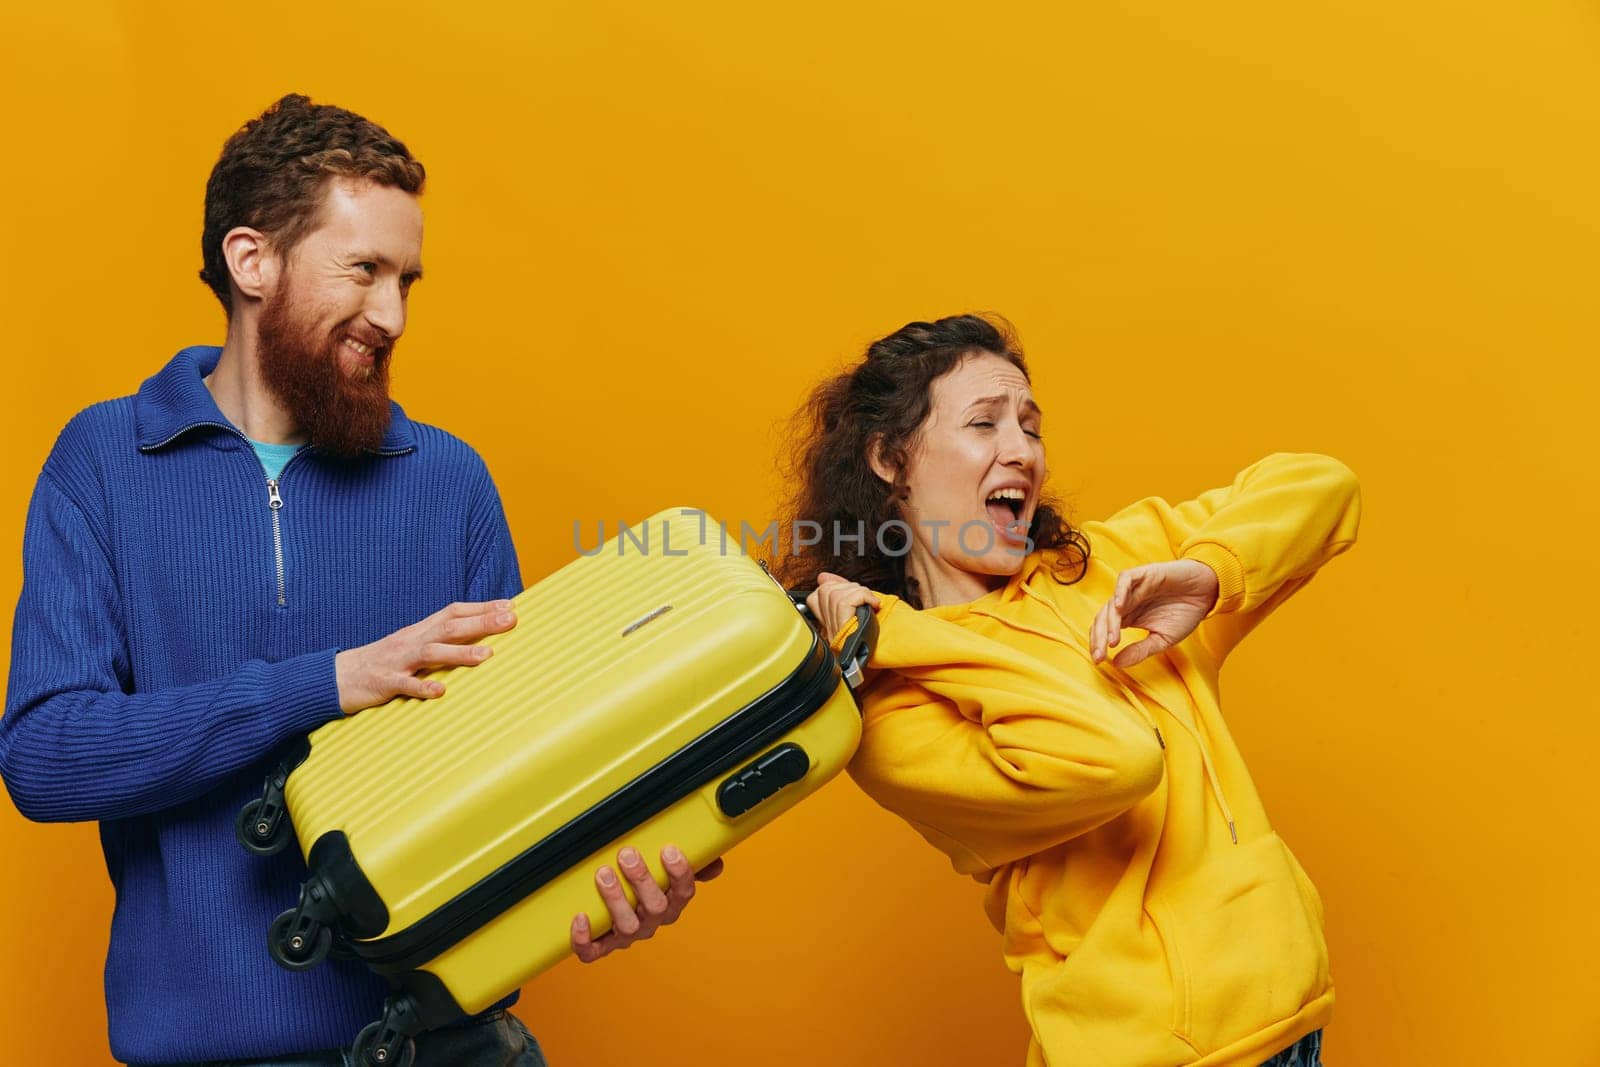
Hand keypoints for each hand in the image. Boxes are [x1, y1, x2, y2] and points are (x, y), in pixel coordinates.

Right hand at [333, 600, 517, 712]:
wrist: (337, 676)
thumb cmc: (384, 662)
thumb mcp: (412, 645)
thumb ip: (440, 640)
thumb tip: (478, 637)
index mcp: (419, 630)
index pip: (453, 612)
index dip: (481, 608)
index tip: (510, 606)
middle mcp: (411, 640)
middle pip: (449, 628)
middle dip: (481, 623)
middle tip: (510, 621)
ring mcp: (397, 661)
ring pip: (431, 653)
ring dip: (460, 653)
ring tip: (487, 655)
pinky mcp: (384, 682)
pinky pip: (405, 685)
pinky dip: (423, 687)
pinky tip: (441, 691)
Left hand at [570, 845, 724, 962]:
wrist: (617, 919)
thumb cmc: (647, 889)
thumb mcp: (670, 875)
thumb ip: (694, 865)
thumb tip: (715, 862)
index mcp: (671, 904)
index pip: (683, 892)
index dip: (679, 873)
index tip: (669, 850)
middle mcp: (652, 921)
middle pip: (656, 907)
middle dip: (642, 880)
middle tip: (627, 855)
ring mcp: (628, 935)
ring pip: (627, 926)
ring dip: (615, 900)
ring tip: (603, 874)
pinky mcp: (603, 945)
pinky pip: (594, 951)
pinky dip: (585, 939)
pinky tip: (580, 917)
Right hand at [805, 572, 879, 643]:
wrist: (892, 643)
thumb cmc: (879, 628)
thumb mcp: (857, 604)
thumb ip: (839, 590)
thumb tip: (823, 577)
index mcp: (831, 624)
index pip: (814, 598)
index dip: (828, 586)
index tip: (844, 586)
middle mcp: (830, 629)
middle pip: (824, 592)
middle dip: (847, 586)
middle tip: (863, 596)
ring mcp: (835, 630)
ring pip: (835, 595)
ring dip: (858, 591)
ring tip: (869, 601)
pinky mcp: (844, 629)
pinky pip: (845, 601)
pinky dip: (864, 596)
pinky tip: (873, 604)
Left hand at [1090, 560, 1218, 667]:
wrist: (1207, 592)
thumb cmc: (1184, 613)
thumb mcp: (1162, 639)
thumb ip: (1140, 650)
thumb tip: (1116, 664)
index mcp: (1128, 617)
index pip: (1104, 630)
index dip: (1098, 644)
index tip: (1098, 660)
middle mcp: (1127, 603)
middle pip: (1103, 618)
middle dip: (1099, 637)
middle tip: (1100, 654)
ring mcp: (1134, 588)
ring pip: (1112, 602)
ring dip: (1110, 621)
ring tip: (1113, 639)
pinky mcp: (1144, 574)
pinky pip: (1126, 579)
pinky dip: (1120, 591)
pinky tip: (1119, 607)